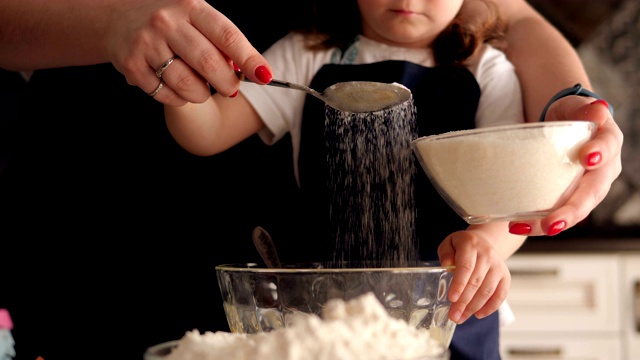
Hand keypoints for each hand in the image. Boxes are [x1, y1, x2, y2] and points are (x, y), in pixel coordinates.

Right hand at [104, 0, 271, 105]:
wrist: (115, 19)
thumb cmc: (169, 24)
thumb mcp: (195, 20)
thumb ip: (221, 42)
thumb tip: (249, 71)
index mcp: (190, 7)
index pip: (228, 35)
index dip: (249, 59)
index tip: (265, 76)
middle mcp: (167, 22)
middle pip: (209, 63)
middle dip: (227, 83)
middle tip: (230, 88)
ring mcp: (147, 43)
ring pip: (188, 84)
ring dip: (202, 94)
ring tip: (201, 89)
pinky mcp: (132, 65)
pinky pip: (167, 95)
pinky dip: (179, 98)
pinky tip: (177, 88)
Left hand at [437, 229, 510, 323]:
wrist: (484, 242)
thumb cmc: (462, 246)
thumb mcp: (449, 243)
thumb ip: (445, 253)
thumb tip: (446, 265)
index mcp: (471, 244)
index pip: (466, 266)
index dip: (459, 284)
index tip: (452, 299)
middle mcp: (487, 255)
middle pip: (476, 281)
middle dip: (464, 301)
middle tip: (454, 315)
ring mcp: (498, 266)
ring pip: (487, 290)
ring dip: (474, 307)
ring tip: (461, 318)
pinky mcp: (505, 276)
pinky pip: (501, 295)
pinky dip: (490, 307)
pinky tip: (478, 314)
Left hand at [508, 96, 623, 235]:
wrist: (565, 124)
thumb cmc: (573, 115)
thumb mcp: (577, 107)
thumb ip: (586, 109)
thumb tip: (599, 108)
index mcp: (608, 144)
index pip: (608, 147)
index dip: (599, 153)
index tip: (586, 158)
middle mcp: (602, 171)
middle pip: (591, 194)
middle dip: (571, 211)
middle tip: (551, 224)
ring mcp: (586, 187)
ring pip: (573, 211)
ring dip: (548, 224)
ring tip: (522, 227)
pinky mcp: (568, 197)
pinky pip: (556, 213)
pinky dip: (536, 222)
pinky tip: (517, 225)